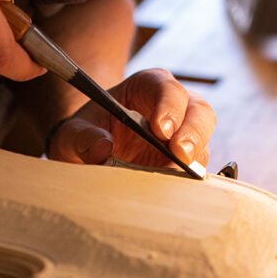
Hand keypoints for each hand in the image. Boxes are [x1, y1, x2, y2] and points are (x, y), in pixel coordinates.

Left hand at [47, 69, 215, 169]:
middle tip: (180, 155)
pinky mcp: (184, 161)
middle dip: (193, 132)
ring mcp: (183, 135)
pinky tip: (177, 190)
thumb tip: (102, 149)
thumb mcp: (73, 133)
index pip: (166, 88)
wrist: (88, 154)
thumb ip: (82, 137)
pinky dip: (190, 179)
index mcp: (147, 87)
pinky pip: (197, 168)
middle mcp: (172, 107)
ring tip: (181, 176)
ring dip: (196, 159)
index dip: (169, 106)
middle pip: (199, 111)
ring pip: (203, 140)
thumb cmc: (84, 134)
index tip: (161, 130)